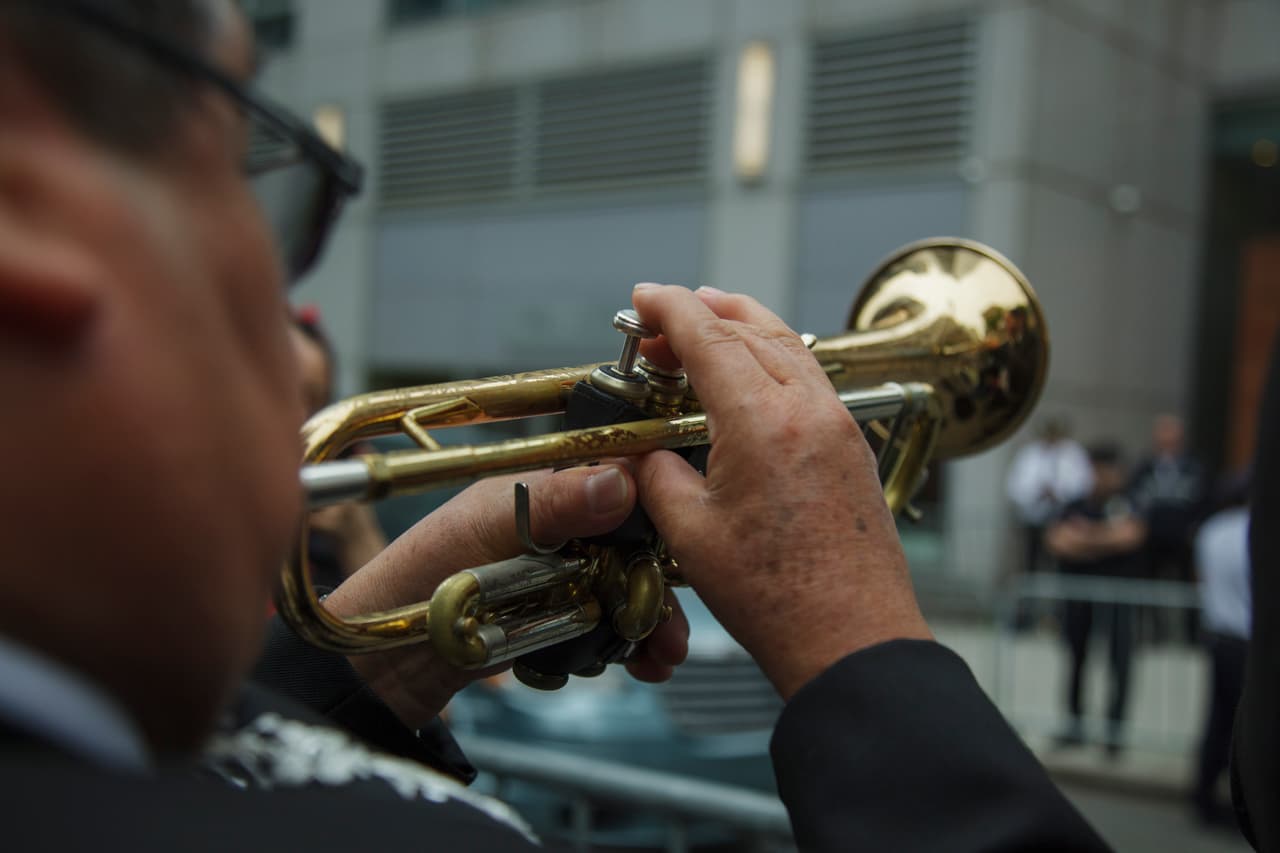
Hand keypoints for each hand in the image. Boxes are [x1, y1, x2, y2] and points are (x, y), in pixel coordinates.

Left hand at [322, 464, 688, 726]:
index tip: (682, 542)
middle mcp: (553, 528)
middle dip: (659, 581)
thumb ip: (551, 504)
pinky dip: (627, 645)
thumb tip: (622, 480)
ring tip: (662, 654)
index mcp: (538, 489)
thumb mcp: (483, 530)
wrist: (382, 664)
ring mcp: (555, 575)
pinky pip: (604, 626)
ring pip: (623, 588)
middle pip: (629, 543)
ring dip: (650, 619)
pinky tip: (640, 664)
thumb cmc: (417, 581)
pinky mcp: (551, 619)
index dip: (655, 509)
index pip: (616, 481)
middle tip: (675, 622)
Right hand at [631, 284, 930, 700]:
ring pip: (790, 346)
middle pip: (752, 330)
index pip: (709, 338)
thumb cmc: (776, 597)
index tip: (643, 298)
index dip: (670, 309)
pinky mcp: (853, 447)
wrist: (851, 638)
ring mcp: (840, 425)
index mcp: (763, 423)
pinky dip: (777, 357)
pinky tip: (756, 372)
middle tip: (661, 321)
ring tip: (709, 320)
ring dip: (744, 326)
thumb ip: (658, 477)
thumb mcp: (690, 534)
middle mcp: (809, 410)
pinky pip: (812, 378)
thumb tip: (645, 455)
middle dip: (702, 313)